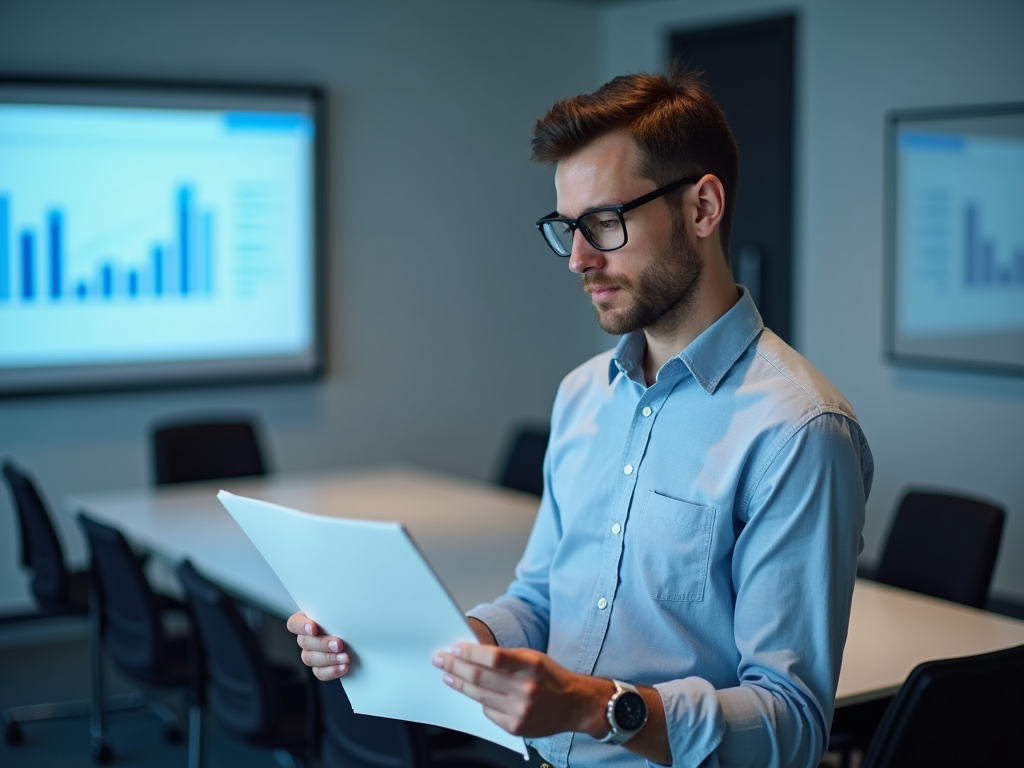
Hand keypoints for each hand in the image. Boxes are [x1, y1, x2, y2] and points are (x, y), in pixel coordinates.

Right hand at [286, 611, 349, 680]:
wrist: (357, 637)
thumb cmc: (346, 620)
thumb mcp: (340, 613)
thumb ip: (335, 613)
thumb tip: (344, 611)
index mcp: (307, 621)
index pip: (294, 623)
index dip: (301, 626)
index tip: (313, 628)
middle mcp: (306, 638)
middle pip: (304, 642)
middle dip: (322, 644)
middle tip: (338, 644)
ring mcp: (311, 654)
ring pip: (310, 658)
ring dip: (329, 658)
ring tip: (345, 657)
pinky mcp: (319, 668)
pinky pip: (319, 672)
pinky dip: (332, 671)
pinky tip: (343, 667)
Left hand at [431, 643, 610, 738]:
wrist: (575, 705)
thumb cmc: (552, 677)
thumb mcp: (533, 657)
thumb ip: (505, 657)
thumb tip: (473, 653)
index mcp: (532, 665)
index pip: (493, 657)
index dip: (470, 652)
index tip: (454, 648)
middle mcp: (526, 689)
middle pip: (480, 677)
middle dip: (456, 666)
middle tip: (441, 659)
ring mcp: (520, 710)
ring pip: (479, 696)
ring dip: (460, 683)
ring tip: (448, 675)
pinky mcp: (516, 726)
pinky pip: (488, 712)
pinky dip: (479, 701)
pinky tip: (473, 693)